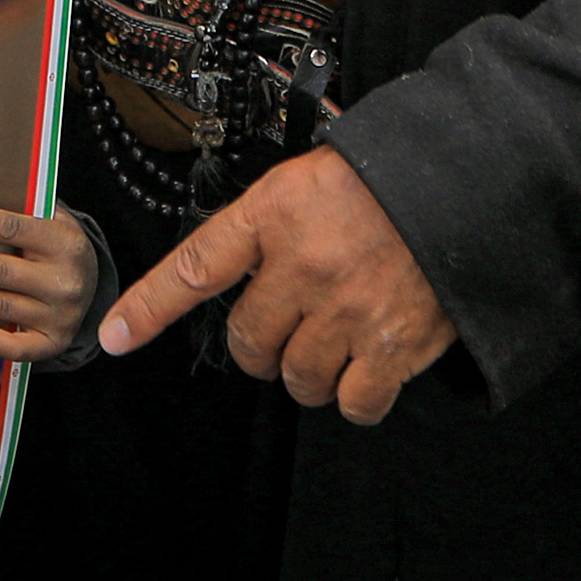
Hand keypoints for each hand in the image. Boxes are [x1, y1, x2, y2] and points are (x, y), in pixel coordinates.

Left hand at [96, 141, 450, 419]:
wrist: (464, 183)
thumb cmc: (386, 178)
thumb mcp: (308, 179)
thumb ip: (268, 225)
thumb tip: (244, 272)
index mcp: (275, 216)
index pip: (196, 266)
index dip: (149, 308)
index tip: (116, 335)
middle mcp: (303, 267)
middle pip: (250, 342)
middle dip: (263, 344)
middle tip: (290, 324)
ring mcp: (347, 310)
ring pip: (297, 378)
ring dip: (308, 371)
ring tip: (332, 341)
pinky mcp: (393, 346)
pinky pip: (354, 402)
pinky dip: (356, 397)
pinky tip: (366, 370)